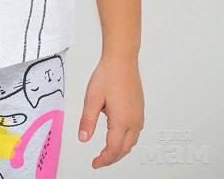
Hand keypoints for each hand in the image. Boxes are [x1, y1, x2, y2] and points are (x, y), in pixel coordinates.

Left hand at [78, 54, 143, 168]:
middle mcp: (134, 121)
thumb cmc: (108, 75)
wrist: (122, 59)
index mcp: (122, 120)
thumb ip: (87, 120)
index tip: (95, 163)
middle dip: (112, 158)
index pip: (114, 149)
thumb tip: (83, 138)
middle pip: (124, 149)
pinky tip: (118, 136)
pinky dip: (126, 140)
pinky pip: (135, 132)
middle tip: (99, 160)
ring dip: (120, 150)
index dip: (104, 160)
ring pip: (132, 142)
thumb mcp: (92, 98)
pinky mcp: (140, 110)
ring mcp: (139, 115)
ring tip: (107, 151)